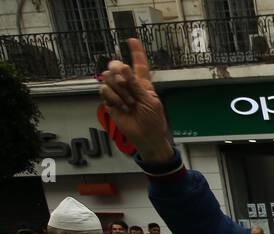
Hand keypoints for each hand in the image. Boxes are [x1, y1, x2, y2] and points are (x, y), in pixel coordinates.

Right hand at [97, 38, 173, 163]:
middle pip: (116, 66)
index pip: (139, 64)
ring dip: (119, 90)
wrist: (146, 137)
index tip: (132, 40)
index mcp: (143, 83)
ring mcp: (118, 92)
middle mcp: (129, 85)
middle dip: (119, 72)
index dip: (136, 52)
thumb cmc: (153, 121)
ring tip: (129, 104)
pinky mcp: (109, 101)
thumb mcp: (150, 101)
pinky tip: (121, 107)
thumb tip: (124, 68)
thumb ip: (136, 85)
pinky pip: (104, 90)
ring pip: (108, 78)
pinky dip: (113, 98)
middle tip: (126, 84)